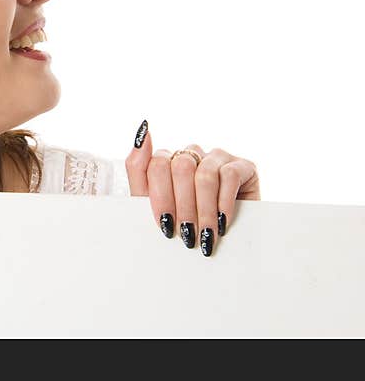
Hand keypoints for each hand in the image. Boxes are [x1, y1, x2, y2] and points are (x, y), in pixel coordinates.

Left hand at [124, 119, 259, 256]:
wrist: (221, 249)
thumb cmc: (182, 226)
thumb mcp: (153, 203)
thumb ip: (138, 167)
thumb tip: (143, 131)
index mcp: (167, 160)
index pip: (157, 164)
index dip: (161, 198)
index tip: (165, 224)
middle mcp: (191, 154)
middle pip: (180, 167)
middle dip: (183, 206)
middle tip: (188, 234)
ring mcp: (216, 157)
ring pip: (204, 174)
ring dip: (204, 210)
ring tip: (206, 234)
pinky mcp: (242, 166)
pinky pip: (230, 176)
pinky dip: (224, 203)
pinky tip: (223, 222)